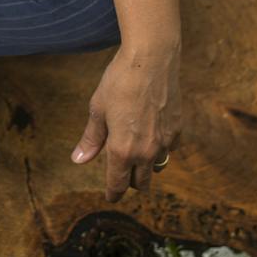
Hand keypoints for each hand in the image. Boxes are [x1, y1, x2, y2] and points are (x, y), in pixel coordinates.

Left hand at [72, 44, 181, 201]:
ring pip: (157, 168)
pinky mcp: (178, 129)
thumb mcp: (97, 109)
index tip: (110, 196)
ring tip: (136, 157)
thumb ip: (91, 139)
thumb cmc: (119, 82)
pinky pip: (169, 149)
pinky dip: (161, 148)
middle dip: (130, 183)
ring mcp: (165, 142)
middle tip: (121, 176)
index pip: (118, 184)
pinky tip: (152, 135)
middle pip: (141, 183)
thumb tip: (78, 160)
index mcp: (122, 150)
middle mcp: (146, 152)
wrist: (151, 60)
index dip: (113, 193)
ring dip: (146, 168)